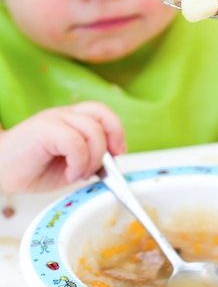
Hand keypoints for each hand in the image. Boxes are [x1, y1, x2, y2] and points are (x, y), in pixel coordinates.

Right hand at [0, 101, 125, 192]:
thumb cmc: (30, 167)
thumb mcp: (68, 164)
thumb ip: (88, 158)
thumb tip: (110, 162)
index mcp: (71, 119)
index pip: (102, 113)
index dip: (116, 130)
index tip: (118, 152)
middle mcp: (64, 115)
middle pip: (101, 113)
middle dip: (113, 137)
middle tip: (107, 162)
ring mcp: (54, 119)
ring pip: (92, 129)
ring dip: (93, 157)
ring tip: (80, 173)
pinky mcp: (44, 129)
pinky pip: (75, 141)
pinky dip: (79, 161)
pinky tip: (69, 174)